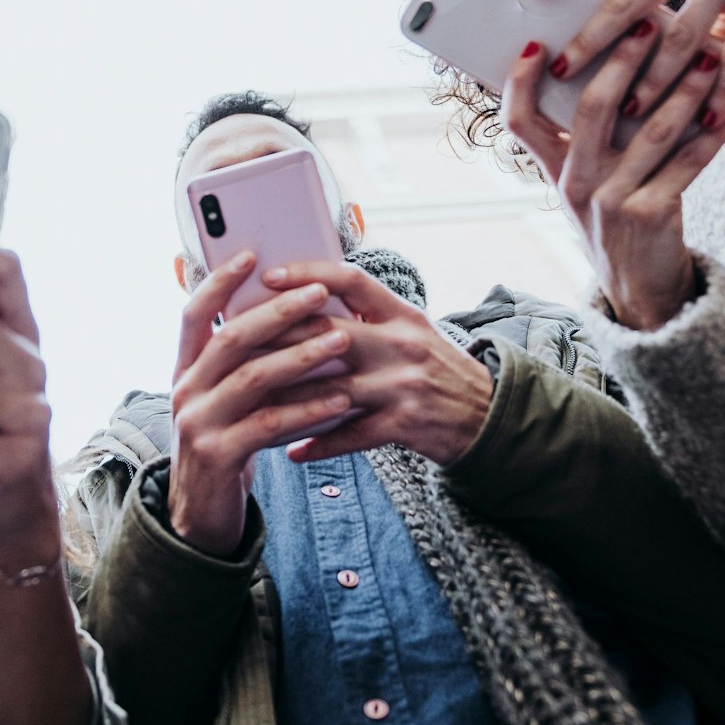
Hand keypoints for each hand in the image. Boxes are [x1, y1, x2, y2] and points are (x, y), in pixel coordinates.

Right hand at [164, 253, 356, 555]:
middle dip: (278, 312)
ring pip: (252, 378)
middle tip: (320, 293)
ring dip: (301, 356)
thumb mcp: (225, 400)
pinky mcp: (218, 455)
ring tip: (341, 340)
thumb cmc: (227, 444)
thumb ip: (244, 364)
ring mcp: (197, 424)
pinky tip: (340, 399)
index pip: (194, 314)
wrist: (201, 515)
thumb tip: (291, 314)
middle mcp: (184, 391)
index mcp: (185, 370)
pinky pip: (268, 423)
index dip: (219, 282)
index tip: (251, 254)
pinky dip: (307, 409)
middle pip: (230, 339)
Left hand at [255, 262, 492, 466]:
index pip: (351, 279)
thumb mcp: (411, 330)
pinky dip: (317, 444)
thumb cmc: (438, 369)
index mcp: (402, 313)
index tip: (268, 276)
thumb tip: (308, 299)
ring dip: (285, 398)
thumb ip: (369, 315)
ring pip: (330, 389)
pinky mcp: (404, 424)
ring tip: (248, 402)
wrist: (488, 417)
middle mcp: (402, 343)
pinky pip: (350, 435)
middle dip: (278, 338)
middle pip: (329, 333)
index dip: (308, 273)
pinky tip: (290, 450)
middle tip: (236, 342)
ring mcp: (403, 385)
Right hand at [502, 25, 724, 331]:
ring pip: (650, 131)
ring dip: (685, 90)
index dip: (520, 81)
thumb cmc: (616, 219)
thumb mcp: (588, 183)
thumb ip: (591, 137)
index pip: (519, 121)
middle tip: (648, 24)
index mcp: (554, 170)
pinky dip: (715, 136)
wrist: (640, 290)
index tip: (538, 43)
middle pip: (591, 108)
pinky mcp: (652, 215)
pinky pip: (689, 164)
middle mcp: (575, 183)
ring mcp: (611, 200)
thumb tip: (619, 66)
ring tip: (710, 59)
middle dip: (621, 60)